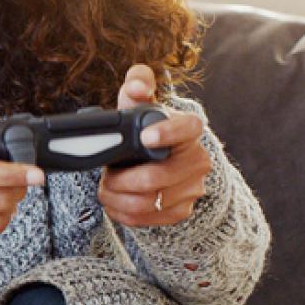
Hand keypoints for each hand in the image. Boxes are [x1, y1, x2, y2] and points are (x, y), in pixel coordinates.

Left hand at [98, 64, 210, 226]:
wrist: (158, 160)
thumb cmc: (146, 129)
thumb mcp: (140, 104)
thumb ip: (137, 85)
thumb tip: (136, 86)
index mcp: (189, 129)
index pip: (188, 128)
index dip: (167, 133)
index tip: (144, 137)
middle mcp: (197, 160)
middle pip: (156, 178)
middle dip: (122, 179)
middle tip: (107, 174)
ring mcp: (192, 188)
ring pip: (147, 202)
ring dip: (117, 198)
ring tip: (107, 187)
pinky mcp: (181, 210)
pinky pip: (146, 219)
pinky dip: (122, 213)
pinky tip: (115, 202)